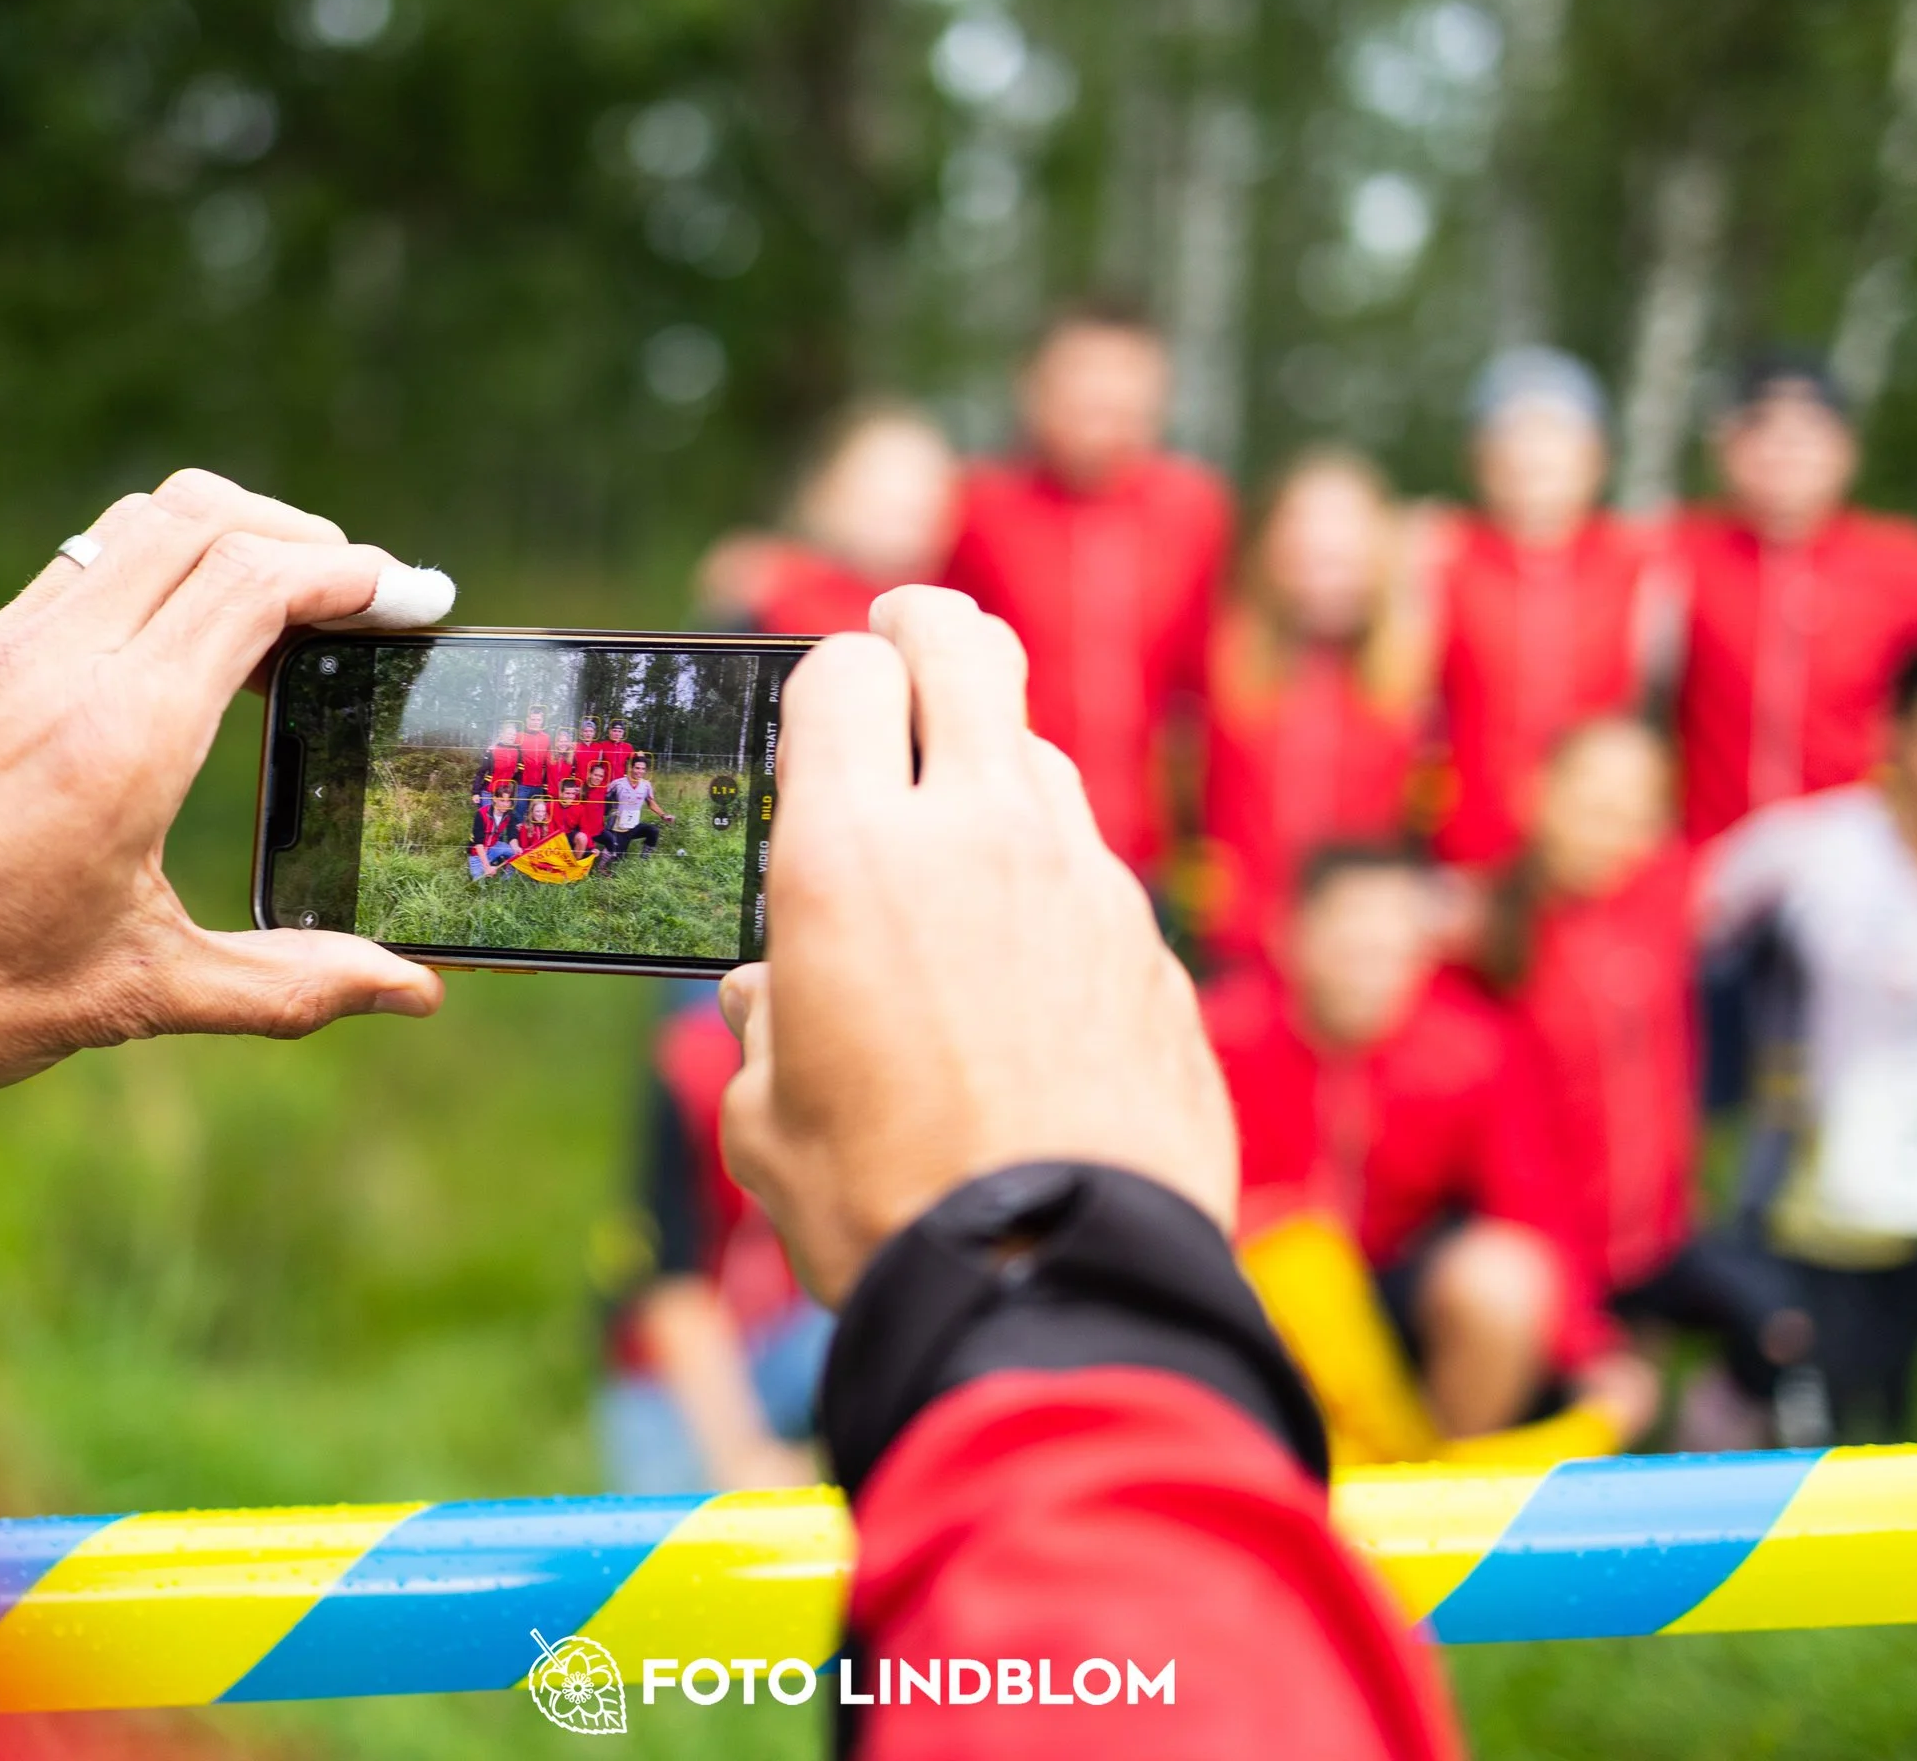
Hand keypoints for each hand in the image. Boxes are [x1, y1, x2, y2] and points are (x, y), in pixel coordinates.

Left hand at [0, 470, 442, 1117]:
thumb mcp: (137, 994)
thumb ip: (289, 983)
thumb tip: (412, 994)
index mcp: (120, 736)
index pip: (253, 582)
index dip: (353, 575)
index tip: (417, 601)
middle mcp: (61, 665)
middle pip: (205, 518)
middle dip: (306, 538)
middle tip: (370, 596)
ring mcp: (2, 650)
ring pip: (138, 524)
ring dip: (229, 535)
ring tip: (289, 605)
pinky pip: (84, 566)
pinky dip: (160, 565)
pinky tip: (187, 642)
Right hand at [717, 586, 1234, 1306]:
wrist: (1055, 1290)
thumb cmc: (884, 1207)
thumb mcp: (764, 1118)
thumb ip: (763, 1023)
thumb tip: (768, 993)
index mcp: (853, 856)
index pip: (846, 673)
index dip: (828, 676)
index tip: (823, 703)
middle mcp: (979, 835)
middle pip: (967, 650)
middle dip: (926, 625)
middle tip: (905, 634)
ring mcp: (1085, 884)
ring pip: (1039, 753)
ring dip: (992, 756)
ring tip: (956, 810)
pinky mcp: (1153, 950)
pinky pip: (1092, 870)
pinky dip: (1050, 874)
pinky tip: (1025, 947)